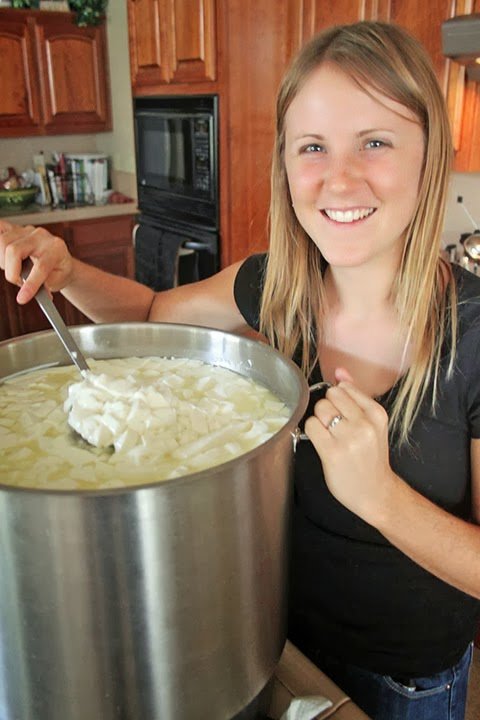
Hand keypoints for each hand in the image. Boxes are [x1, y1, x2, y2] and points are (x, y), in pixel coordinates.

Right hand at [0, 220, 72, 303]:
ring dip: (3, 261)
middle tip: (18, 281)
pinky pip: (0, 228)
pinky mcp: (14, 229)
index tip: (22, 299)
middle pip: (14, 249)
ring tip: (14, 269)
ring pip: (3, 242)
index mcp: (56, 248)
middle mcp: (41, 236)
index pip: (40, 266)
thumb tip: (29, 292)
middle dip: (11, 271)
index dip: (30, 284)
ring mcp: (26, 230)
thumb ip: (43, 286)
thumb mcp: (56, 282)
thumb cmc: (58, 271)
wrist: (60, 260)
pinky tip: (2, 255)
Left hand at [304, 367, 396, 524]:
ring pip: (319, 409)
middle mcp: (365, 424)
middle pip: (330, 396)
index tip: (341, 413)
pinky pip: (311, 426)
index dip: (337, 400)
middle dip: (327, 408)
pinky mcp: (332, 452)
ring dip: (318, 420)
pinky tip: (322, 442)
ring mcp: (349, 438)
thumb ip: (356, 395)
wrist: (376, 492)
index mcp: (377, 413)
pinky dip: (311, 432)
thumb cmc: (371, 457)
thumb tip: (339, 371)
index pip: (344, 388)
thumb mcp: (372, 423)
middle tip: (334, 426)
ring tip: (329, 434)